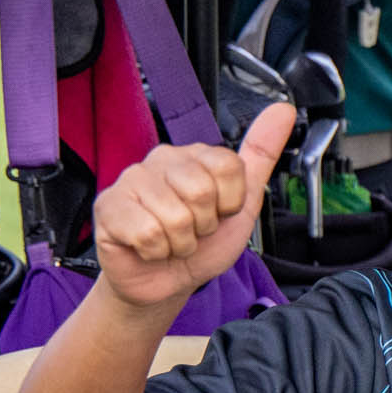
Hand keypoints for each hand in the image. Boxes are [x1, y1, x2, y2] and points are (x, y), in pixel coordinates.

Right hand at [92, 104, 294, 311]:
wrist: (167, 282)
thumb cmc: (202, 243)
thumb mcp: (243, 202)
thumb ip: (261, 154)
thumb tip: (283, 110)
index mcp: (194, 155)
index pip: (228, 167)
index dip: (230, 203)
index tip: (219, 213)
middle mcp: (161, 160)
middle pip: (202, 191)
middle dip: (204, 225)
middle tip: (192, 230)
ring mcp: (131, 181)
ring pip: (175, 217)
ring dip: (181, 243)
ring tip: (171, 240)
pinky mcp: (108, 207)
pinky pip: (148, 233)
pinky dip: (156, 252)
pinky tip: (148, 247)